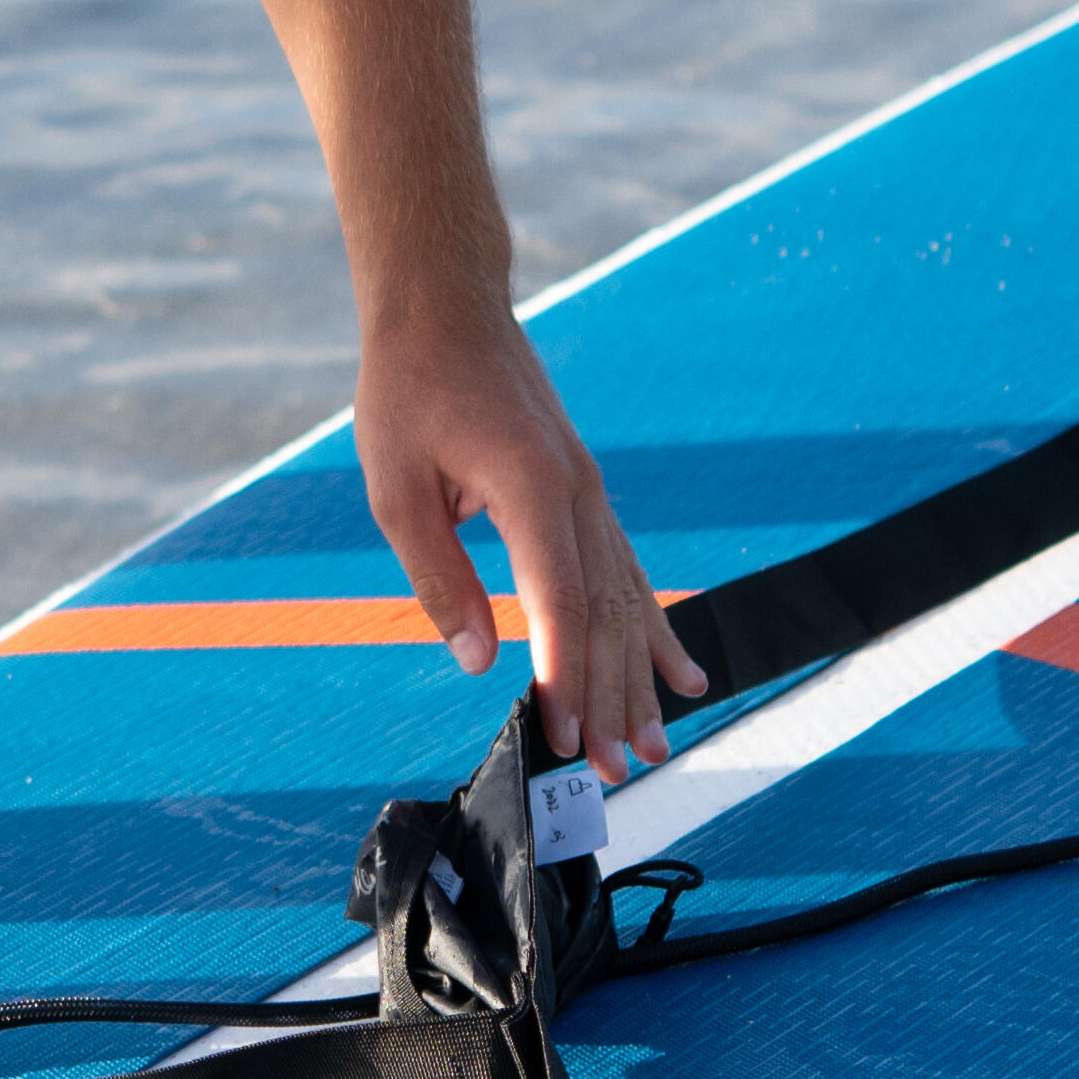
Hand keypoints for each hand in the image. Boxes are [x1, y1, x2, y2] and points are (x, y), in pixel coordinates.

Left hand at [356, 305, 710, 777]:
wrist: (447, 310)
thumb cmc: (410, 392)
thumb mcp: (396, 488)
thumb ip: (440, 578)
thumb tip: (478, 659)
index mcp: (531, 487)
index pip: (558, 599)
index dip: (566, 673)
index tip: (565, 733)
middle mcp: (577, 491)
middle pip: (605, 612)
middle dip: (611, 697)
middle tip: (613, 768)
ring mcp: (590, 491)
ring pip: (626, 598)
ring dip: (641, 677)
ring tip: (657, 743)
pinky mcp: (585, 492)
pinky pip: (628, 571)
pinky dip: (654, 626)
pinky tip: (681, 672)